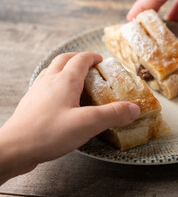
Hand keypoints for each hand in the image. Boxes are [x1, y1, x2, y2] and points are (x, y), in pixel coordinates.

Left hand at [0, 52, 139, 183]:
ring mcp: (37, 91)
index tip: (102, 61)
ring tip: (76, 79)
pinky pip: (44, 84)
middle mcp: (49, 80)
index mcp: (65, 80)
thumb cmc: (49, 133)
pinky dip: (55, 83)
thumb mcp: (88, 124)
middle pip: (64, 59)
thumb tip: (134, 109)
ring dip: (65, 68)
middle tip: (90, 66)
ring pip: (52, 70)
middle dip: (78, 59)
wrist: (14, 148)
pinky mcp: (30, 103)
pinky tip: (60, 99)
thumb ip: (113, 114)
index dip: (92, 57)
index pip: (80, 59)